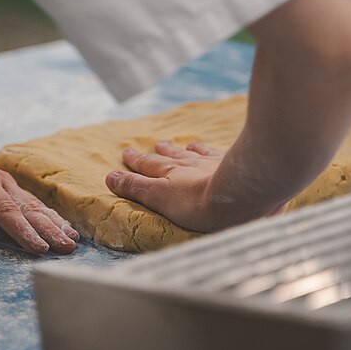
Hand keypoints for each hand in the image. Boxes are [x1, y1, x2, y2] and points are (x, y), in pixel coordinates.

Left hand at [0, 126, 78, 253]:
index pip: (5, 210)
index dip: (23, 230)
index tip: (39, 248)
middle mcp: (1, 181)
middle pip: (28, 209)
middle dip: (49, 230)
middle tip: (66, 248)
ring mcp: (10, 185)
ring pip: (37, 207)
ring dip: (56, 225)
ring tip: (73, 242)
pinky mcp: (15, 191)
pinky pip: (36, 206)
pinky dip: (53, 218)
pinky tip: (67, 230)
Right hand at [105, 142, 255, 231]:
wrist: (241, 194)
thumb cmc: (199, 203)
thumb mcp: (160, 198)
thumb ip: (136, 188)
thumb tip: (109, 176)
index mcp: (169, 174)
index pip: (147, 168)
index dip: (135, 163)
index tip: (124, 156)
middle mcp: (188, 164)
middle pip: (167, 158)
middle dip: (154, 155)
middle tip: (147, 147)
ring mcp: (210, 162)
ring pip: (189, 153)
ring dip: (178, 150)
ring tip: (171, 146)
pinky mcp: (231, 163)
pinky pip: (213, 153)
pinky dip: (204, 149)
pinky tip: (203, 147)